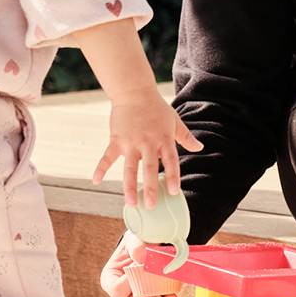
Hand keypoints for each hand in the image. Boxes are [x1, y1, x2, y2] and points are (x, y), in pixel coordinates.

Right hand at [70, 18, 201, 208]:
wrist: (134, 91)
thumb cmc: (156, 107)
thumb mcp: (174, 120)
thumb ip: (185, 136)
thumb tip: (200, 148)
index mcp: (164, 139)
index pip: (171, 161)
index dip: (173, 176)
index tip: (174, 192)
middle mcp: (148, 142)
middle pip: (150, 168)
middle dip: (150, 188)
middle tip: (150, 205)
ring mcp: (131, 142)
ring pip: (129, 168)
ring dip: (129, 186)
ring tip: (130, 203)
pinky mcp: (116, 140)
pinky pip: (108, 157)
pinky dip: (101, 168)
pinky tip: (95, 180)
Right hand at [100, 231, 183, 296]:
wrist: (149, 245)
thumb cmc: (135, 243)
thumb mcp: (133, 239)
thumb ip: (137, 247)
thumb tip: (143, 261)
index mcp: (110, 279)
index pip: (116, 290)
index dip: (128, 284)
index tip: (140, 271)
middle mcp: (123, 294)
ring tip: (173, 294)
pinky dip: (171, 296)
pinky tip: (179, 288)